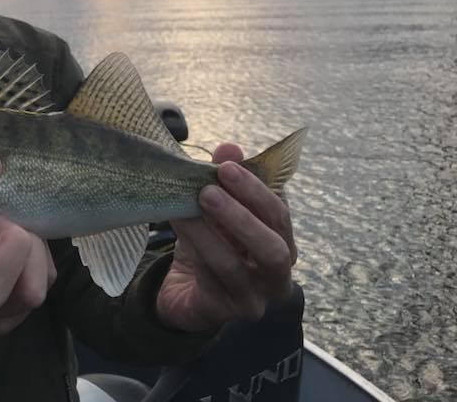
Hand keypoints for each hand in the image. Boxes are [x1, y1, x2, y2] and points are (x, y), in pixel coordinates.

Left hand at [155, 143, 297, 331]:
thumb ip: (227, 178)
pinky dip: (194, 250)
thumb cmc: (212, 244)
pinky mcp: (227, 312)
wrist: (188, 292)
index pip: (280, 215)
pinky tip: (178, 227)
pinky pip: (210, 279)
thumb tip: (230, 148)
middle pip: (273, 247)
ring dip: (209, 232)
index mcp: (282, 242)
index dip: (256, 189)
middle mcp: (277, 274)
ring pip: (235, 265)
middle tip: (208, 189)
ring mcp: (255, 298)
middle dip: (242, 215)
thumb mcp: (218, 208)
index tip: (226, 165)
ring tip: (186, 207)